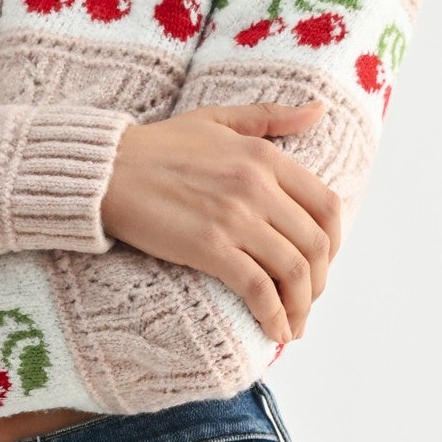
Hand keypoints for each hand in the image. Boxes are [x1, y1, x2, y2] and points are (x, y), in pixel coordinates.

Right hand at [100, 104, 343, 347]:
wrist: (106, 171)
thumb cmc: (157, 147)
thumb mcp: (219, 118)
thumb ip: (271, 116)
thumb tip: (319, 111)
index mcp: (265, 157)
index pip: (327, 206)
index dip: (335, 243)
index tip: (322, 265)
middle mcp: (258, 187)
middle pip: (315, 245)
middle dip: (318, 283)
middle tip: (305, 303)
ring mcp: (235, 218)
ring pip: (293, 271)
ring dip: (300, 306)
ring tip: (292, 326)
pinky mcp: (209, 248)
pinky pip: (257, 288)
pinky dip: (273, 315)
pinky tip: (273, 331)